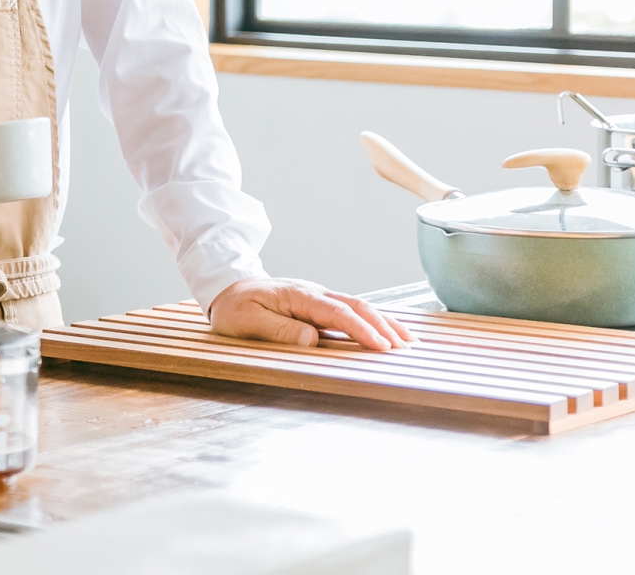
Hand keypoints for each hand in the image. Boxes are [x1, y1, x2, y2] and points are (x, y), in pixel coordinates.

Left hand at [207, 277, 412, 351]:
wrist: (227, 288)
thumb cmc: (235, 308)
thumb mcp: (247, 321)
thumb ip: (278, 329)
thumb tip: (311, 338)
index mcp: (297, 296)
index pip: (336, 312)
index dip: (361, 329)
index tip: (380, 345)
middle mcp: (312, 293)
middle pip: (356, 305)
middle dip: (383, 325)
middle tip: (405, 347)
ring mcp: (317, 297)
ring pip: (357, 306)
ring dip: (383, 321)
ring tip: (407, 340)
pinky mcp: (317, 304)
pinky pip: (349, 310)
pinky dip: (372, 320)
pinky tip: (386, 330)